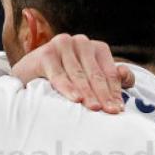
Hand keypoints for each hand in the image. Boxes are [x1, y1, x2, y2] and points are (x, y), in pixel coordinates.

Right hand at [10, 33, 133, 112]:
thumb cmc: (63, 78)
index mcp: (96, 47)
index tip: (119, 110)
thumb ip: (110, 77)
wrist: (28, 76)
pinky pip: (58, 74)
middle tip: (110, 112)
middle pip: (96, 73)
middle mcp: (80, 42)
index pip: (109, 72)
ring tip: (95, 109)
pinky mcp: (45, 53)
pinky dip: (67, 87)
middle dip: (103, 94)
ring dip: (88, 93)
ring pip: (79, 75)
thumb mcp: (88, 78)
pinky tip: (75, 99)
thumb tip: (126, 76)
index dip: (115, 92)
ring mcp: (62, 45)